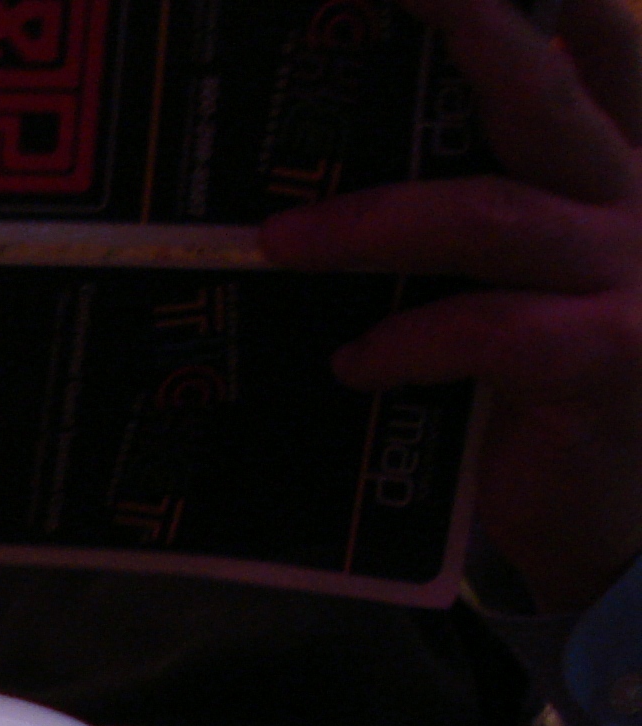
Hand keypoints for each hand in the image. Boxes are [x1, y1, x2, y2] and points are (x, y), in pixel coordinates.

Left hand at [262, 0, 641, 612]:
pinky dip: (408, 341)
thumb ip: (478, 210)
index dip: (549, 0)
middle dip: (470, 24)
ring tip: (277, 242)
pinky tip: (353, 363)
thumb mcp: (524, 282)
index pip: (596, 51)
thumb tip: (339, 166)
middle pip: (545, 92)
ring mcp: (630, 276)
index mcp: (617, 166)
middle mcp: (635, 200)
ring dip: (370, 224)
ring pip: (490, 215)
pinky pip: (489, 329)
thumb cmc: (546, 393)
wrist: (616, 516)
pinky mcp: (604, 357)